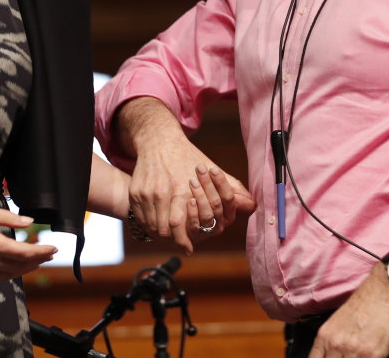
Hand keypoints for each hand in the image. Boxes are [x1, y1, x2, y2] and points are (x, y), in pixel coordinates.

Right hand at [0, 203, 56, 280]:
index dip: (42, 252)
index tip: (53, 248)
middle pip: (19, 266)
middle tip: (49, 255)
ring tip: (36, 262)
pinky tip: (13, 267)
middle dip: (37, 261)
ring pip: (8, 275)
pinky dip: (9, 273)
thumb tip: (28, 222)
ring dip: (25, 269)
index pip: (24, 253)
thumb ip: (8, 218)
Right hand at [129, 131, 254, 254]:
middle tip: (178, 241)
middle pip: (164, 230)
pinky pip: (140, 217)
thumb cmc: (188, 157)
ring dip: (160, 233)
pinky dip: (148, 224)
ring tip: (169, 233)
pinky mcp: (136, 192)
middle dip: (172, 239)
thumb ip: (232, 189)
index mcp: (182, 189)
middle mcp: (162, 192)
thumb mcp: (211, 170)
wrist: (158, 140)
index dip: (184, 241)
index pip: (180, 226)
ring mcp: (147, 193)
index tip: (188, 248)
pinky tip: (157, 222)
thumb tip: (252, 205)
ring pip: (152, 226)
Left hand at [188, 162, 255, 243]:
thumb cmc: (202, 191)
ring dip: (200, 196)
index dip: (221, 183)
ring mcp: (208, 230)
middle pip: (217, 204)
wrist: (180, 201)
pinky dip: (193, 212)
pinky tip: (189, 200)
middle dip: (208, 184)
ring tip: (192, 181)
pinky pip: (195, 225)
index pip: (229, 198)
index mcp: (229, 212)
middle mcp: (221, 223)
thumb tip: (253, 204)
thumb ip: (234, 191)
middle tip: (199, 168)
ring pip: (207, 214)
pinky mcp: (195, 235)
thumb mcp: (217, 187)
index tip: (212, 168)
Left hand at [309, 272, 388, 357]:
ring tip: (355, 356)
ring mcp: (355, 352)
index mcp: (324, 336)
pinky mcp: (373, 356)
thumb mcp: (336, 323)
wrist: (381, 295)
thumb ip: (329, 343)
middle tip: (344, 357)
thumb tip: (326, 355)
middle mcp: (337, 345)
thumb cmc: (360, 306)